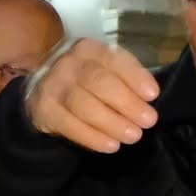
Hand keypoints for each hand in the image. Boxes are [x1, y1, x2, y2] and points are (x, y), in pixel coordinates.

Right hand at [24, 39, 161, 154]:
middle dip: (127, 104)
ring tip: (133, 136)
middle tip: (147, 121)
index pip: (114, 60)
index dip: (135, 77)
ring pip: (84, 106)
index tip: (153, 95)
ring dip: (112, 123)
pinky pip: (69, 126)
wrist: (42, 83)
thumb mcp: (105, 66)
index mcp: (89, 49)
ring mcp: (53, 87)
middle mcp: (68, 64)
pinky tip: (110, 145)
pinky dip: (92, 137)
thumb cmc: (85, 77)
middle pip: (99, 83)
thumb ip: (126, 77)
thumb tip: (147, 97)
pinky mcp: (44, 111)